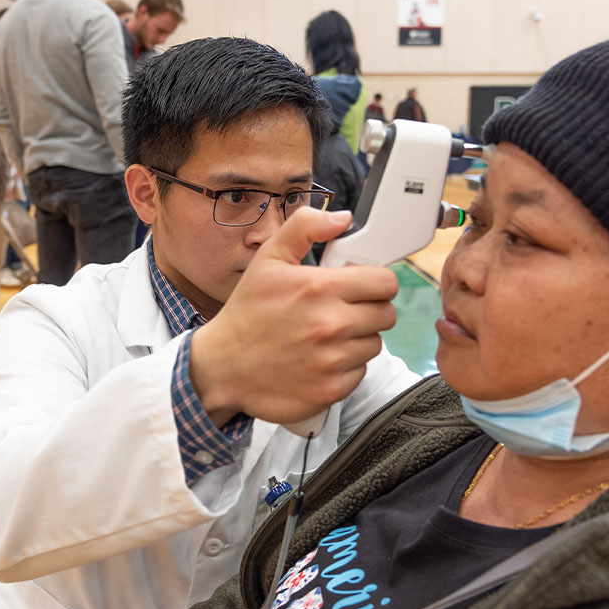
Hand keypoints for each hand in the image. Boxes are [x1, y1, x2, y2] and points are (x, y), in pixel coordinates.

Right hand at [189, 208, 398, 426]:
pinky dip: (346, 367)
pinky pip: (359, 372)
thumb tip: (342, 218)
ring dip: (358, 339)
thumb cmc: (248, 312)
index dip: (377, 283)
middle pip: (386, 315)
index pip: (386, 283)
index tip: (363, 287)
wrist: (222, 367)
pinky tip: (321, 359)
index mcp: (320, 288)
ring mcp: (332, 361)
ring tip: (327, 336)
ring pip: (374, 344)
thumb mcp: (269, 259)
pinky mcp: (331, 390)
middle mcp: (331, 325)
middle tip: (344, 311)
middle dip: (370, 310)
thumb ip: (305, 227)